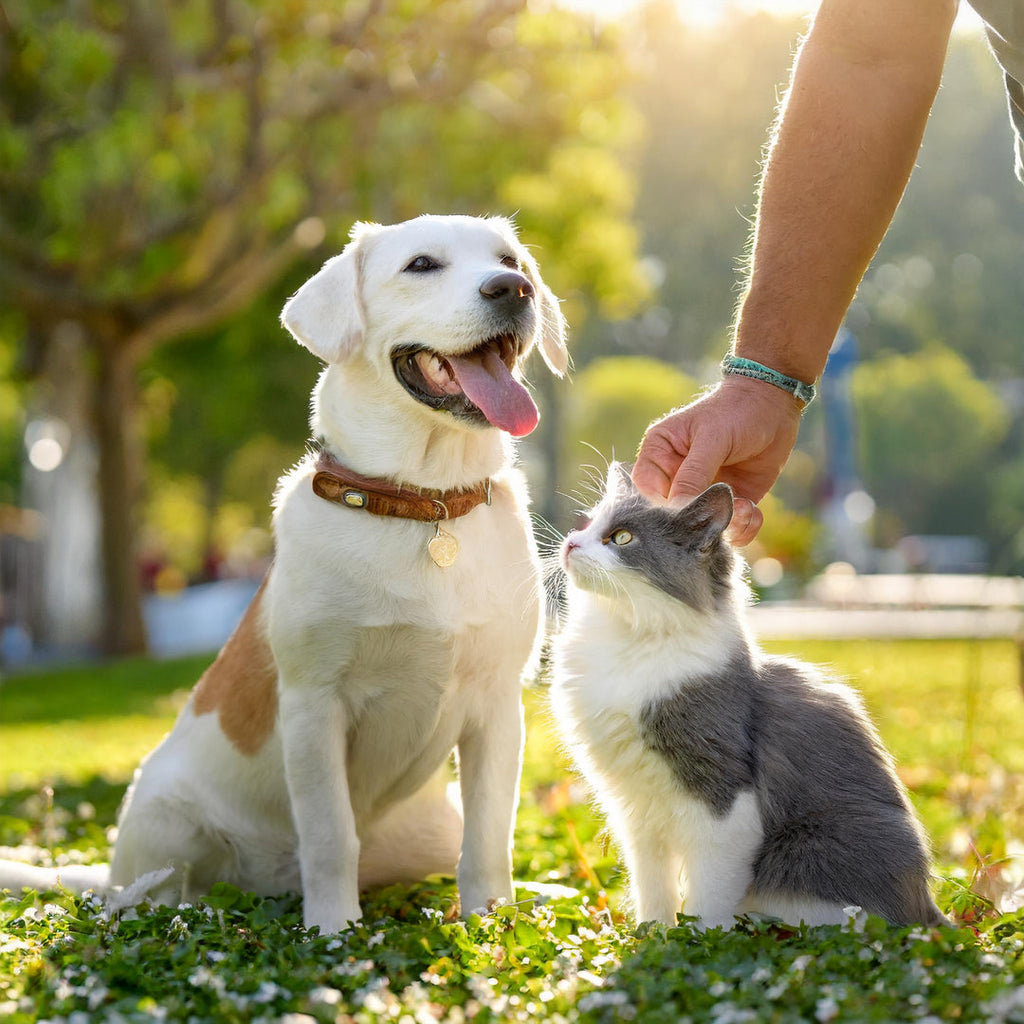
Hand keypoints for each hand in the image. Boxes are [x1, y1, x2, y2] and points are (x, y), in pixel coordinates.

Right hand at [632, 376, 802, 545]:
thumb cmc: (736, 411)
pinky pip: (727, 530)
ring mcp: (701, 492)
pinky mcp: (726, 503)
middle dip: (699, 521)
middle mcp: (674, 478)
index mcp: (658, 455)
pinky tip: (754, 511)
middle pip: (673, 516)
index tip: (690, 512)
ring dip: (725, 527)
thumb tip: (677, 510)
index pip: (647, 492)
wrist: (774, 404)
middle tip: (725, 514)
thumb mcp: (712, 438)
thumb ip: (693, 475)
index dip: (665, 508)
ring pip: (701, 527)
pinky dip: (742, 529)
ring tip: (746, 509)